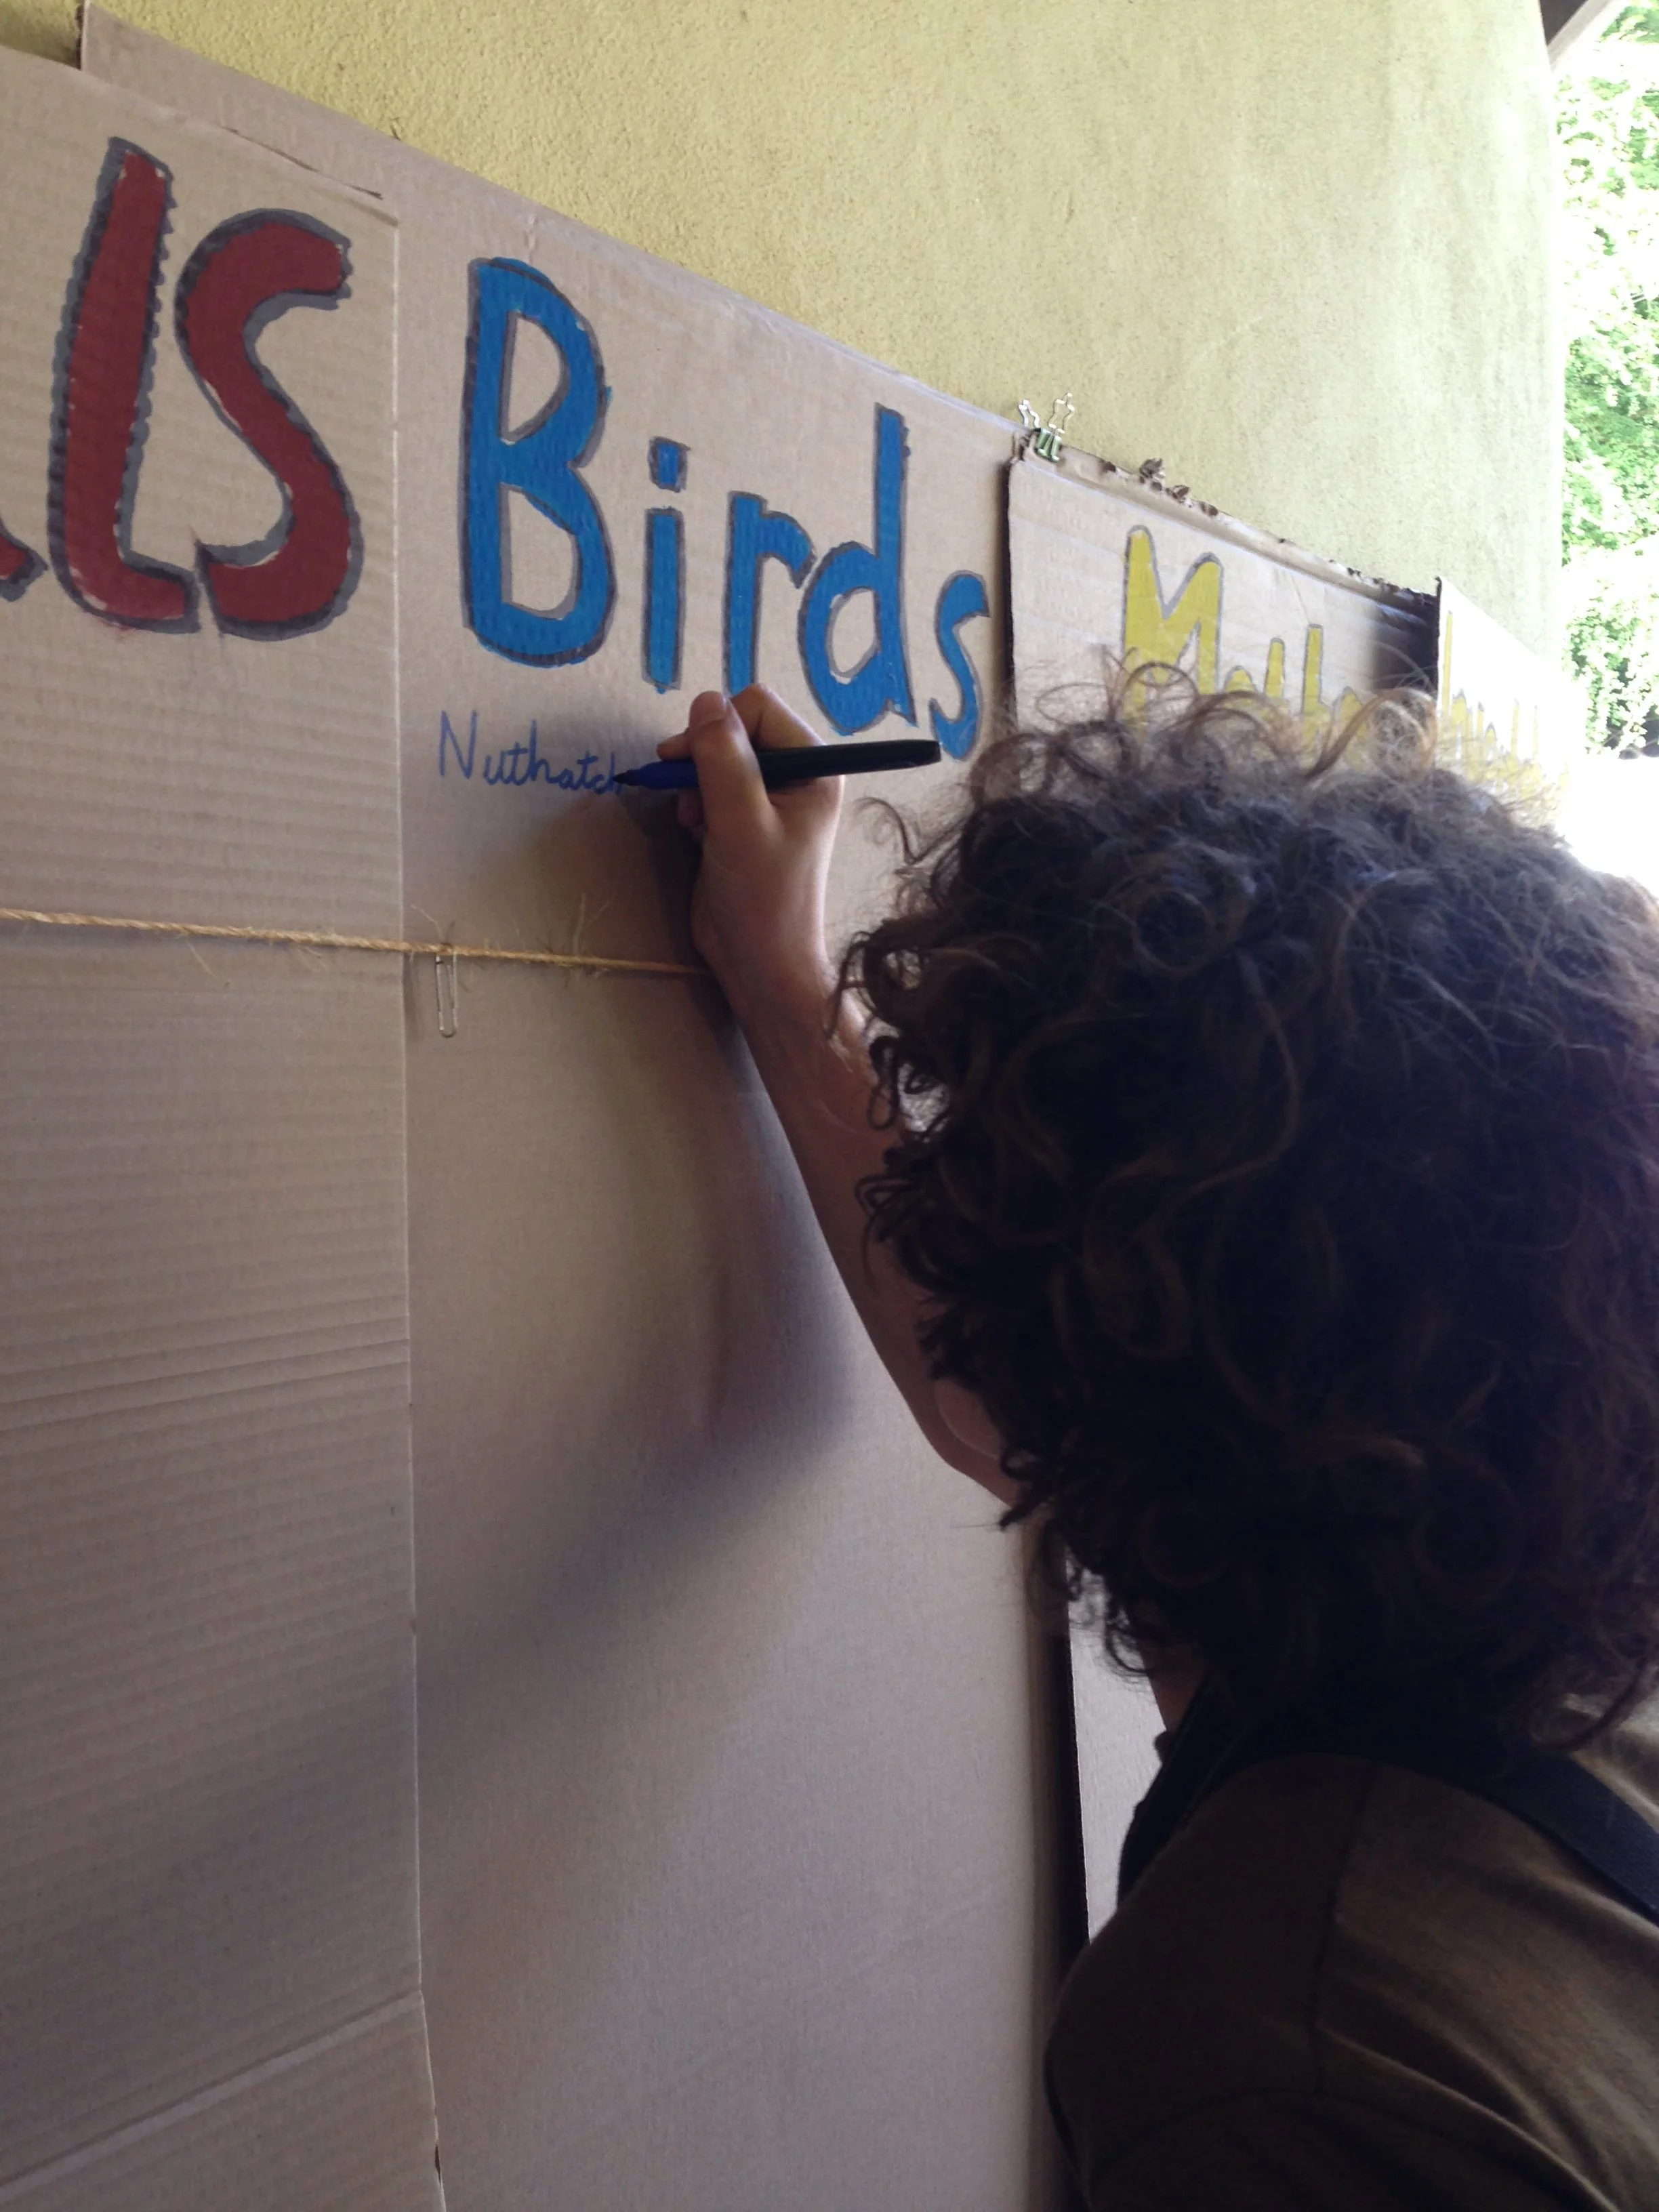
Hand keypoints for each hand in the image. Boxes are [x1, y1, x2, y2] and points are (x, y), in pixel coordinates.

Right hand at [658, 686, 841, 1029]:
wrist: (759, 962)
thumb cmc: (763, 898)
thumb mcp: (740, 822)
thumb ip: (723, 759)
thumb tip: (705, 701)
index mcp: (815, 767)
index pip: (757, 709)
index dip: (718, 728)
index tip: (689, 762)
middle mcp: (797, 775)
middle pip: (735, 728)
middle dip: (703, 756)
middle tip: (684, 791)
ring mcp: (768, 798)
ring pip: (715, 756)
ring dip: (694, 782)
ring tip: (695, 820)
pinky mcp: (742, 819)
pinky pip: (708, 785)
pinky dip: (693, 802)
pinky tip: (695, 831)